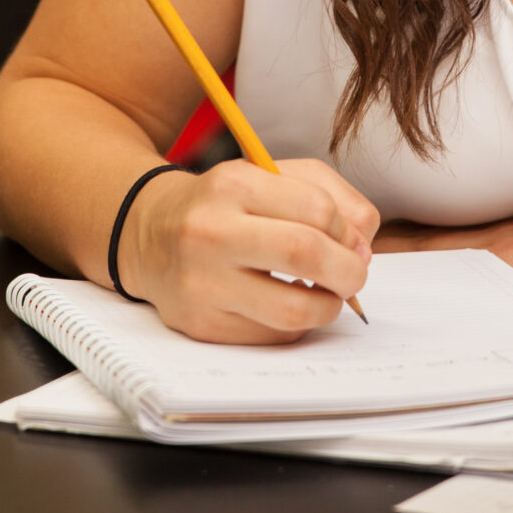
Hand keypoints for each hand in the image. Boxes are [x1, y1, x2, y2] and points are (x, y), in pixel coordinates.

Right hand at [122, 158, 380, 344]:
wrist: (149, 234)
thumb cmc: (225, 205)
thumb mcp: (273, 176)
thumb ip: (332, 197)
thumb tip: (363, 247)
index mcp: (233, 184)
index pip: (317, 210)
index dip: (347, 232)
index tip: (350, 242)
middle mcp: (210, 231)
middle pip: (305, 255)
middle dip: (348, 272)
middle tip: (352, 276)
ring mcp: (201, 283)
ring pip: (293, 311)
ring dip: (327, 307)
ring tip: (325, 295)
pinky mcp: (200, 324)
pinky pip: (271, 336)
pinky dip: (294, 325)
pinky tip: (285, 305)